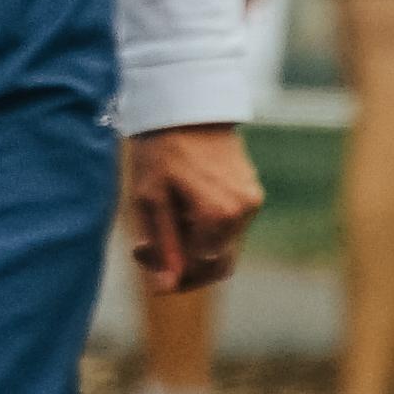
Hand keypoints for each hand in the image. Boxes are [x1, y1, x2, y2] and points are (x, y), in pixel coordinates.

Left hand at [122, 124, 263, 298]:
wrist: (186, 104)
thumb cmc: (160, 149)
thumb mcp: (150, 198)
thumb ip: (162, 245)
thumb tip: (165, 288)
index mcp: (219, 216)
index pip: (202, 269)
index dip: (172, 273)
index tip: (142, 256)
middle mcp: (243, 212)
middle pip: (218, 263)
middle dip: (183, 264)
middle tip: (147, 249)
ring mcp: (251, 201)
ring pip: (224, 244)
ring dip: (194, 244)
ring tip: (161, 220)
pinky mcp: (252, 190)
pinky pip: (231, 223)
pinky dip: (207, 226)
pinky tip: (181, 207)